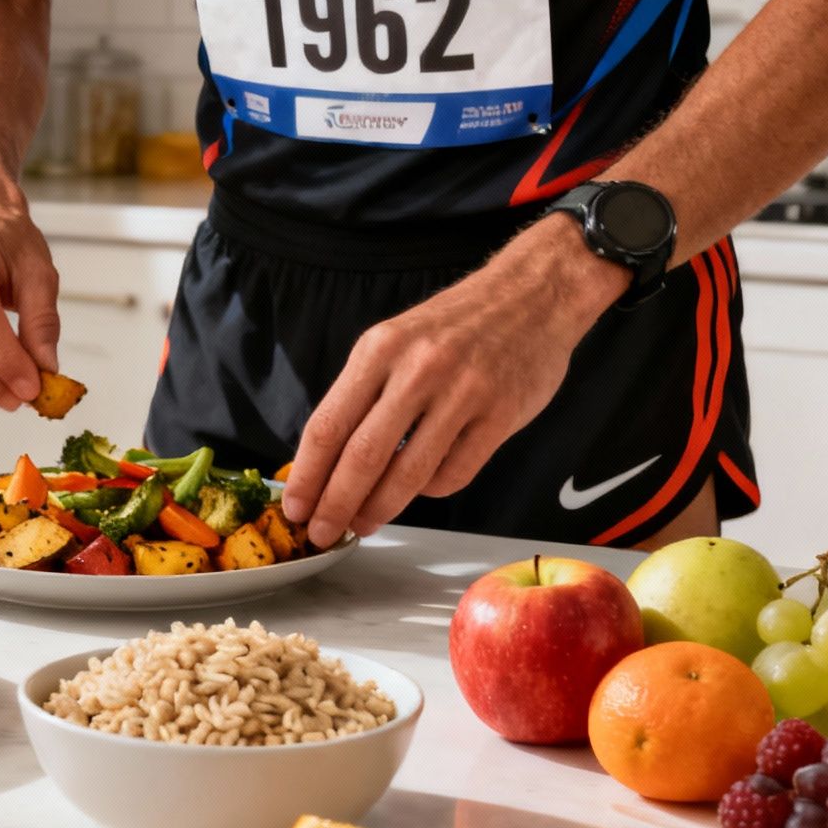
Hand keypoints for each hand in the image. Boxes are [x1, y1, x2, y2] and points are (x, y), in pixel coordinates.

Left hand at [281, 218, 628, 541]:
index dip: (307, 476)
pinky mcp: (500, 415)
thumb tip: (325, 461)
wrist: (532, 295)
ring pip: (407, 473)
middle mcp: (417, 369)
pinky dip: (430, 490)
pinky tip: (421, 488)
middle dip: (334, 504)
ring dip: (378, 509)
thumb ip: (362, 393)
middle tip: (321, 532)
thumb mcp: (394, 340)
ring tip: (363, 524)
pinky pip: (453, 473)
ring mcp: (462, 392)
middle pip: (361, 457)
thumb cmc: (454, 325)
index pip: (328, 426)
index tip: (294, 506)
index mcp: (379, 350)